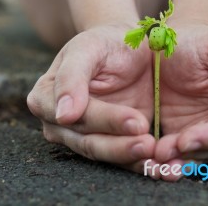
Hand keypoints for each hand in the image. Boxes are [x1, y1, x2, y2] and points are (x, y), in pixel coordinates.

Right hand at [27, 24, 156, 172]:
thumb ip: (71, 77)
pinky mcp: (109, 141)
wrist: (126, 48)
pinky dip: (142, 164)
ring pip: (107, 155)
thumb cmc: (104, 42)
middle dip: (121, 146)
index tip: (136, 121)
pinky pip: (123, 158)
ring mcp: (84, 136)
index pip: (77, 117)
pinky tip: (161, 166)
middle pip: (89, 142)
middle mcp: (61, 123)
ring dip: (132, 158)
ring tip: (157, 155)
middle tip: (148, 143)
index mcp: (47, 99)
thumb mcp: (87, 48)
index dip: (106, 120)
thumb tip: (62, 116)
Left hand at [154, 22, 207, 180]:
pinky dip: (172, 159)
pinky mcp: (190, 134)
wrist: (168, 44)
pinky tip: (155, 162)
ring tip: (157, 159)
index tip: (188, 140)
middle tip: (165, 152)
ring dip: (181, 160)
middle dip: (194, 151)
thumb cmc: (197, 39)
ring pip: (204, 154)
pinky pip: (185, 153)